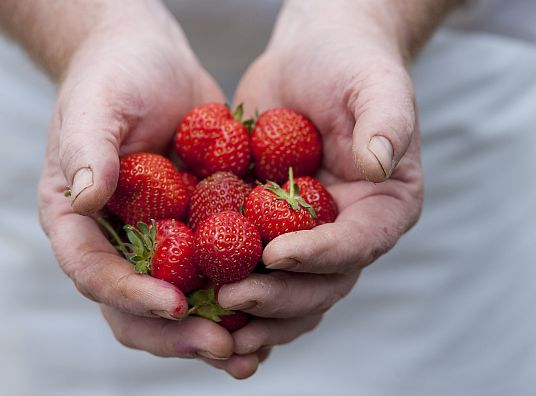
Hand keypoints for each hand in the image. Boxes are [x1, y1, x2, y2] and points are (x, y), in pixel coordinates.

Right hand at [36, 2, 258, 377]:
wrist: (153, 62)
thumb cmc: (114, 75)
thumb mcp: (95, 103)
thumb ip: (86, 149)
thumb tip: (85, 198)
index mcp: (77, 220)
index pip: (93, 271)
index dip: (129, 295)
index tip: (172, 303)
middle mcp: (115, 240)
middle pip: (134, 306)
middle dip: (176, 332)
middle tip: (221, 346)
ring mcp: (157, 240)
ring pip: (178, 302)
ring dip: (211, 330)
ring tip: (250, 353)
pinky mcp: (195, 230)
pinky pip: (213, 273)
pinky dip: (238, 299)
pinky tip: (272, 316)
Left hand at [219, 0, 423, 357]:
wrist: (311, 60)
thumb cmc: (350, 66)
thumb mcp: (376, 84)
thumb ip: (386, 122)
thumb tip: (377, 166)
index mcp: (383, 208)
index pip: (356, 244)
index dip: (319, 256)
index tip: (274, 254)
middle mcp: (349, 232)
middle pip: (321, 284)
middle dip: (278, 296)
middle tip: (232, 294)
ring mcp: (309, 237)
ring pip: (289, 292)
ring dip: (255, 312)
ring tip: (214, 318)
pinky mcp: (271, 230)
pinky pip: (256, 271)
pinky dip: (233, 290)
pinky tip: (200, 300)